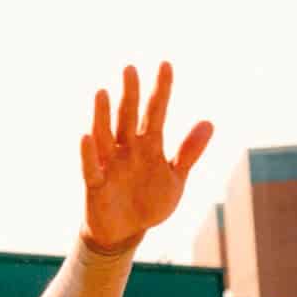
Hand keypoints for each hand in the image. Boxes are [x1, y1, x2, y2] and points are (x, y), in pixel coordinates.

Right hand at [80, 62, 213, 251]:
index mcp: (148, 145)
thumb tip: (209, 123)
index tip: (166, 65)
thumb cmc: (148, 202)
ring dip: (103, 116)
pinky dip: (88, 153)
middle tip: (130, 69)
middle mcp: (126, 149)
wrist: (126, 232)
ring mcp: (109, 164)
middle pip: (127, 117)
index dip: (161, 91)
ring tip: (103, 93)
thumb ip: (189, 153)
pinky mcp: (95, 184)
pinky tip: (86, 135)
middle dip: (130, 95)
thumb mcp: (174, 179)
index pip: (155, 113)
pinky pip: (90, 167)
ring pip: (105, 135)